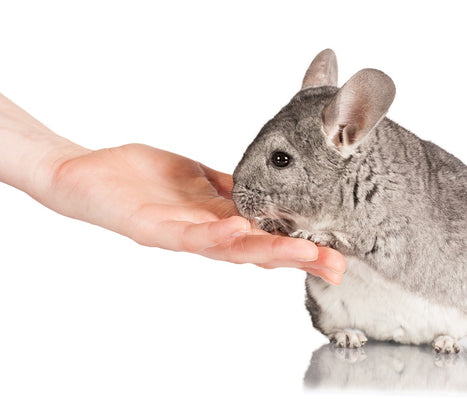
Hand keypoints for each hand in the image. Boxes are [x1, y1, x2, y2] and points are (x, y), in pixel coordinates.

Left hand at [47, 144, 344, 283]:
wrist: (86, 174)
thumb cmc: (141, 177)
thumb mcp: (197, 178)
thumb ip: (230, 186)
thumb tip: (265, 187)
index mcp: (218, 220)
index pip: (267, 236)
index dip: (301, 245)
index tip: (336, 253)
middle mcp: (206, 234)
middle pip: (257, 251)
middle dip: (298, 258)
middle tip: (335, 266)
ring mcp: (182, 234)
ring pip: (231, 249)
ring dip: (269, 252)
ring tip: (304, 253)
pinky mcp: (155, 229)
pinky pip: (190, 235)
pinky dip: (217, 233)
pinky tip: (240, 229)